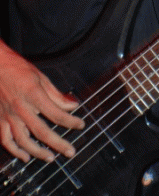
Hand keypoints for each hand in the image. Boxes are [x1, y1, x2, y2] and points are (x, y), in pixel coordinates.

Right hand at [0, 40, 83, 162]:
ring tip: (51, 158)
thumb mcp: (41, 77)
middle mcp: (21, 108)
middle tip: (70, 152)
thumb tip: (72, 105)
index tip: (80, 125)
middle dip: (58, 144)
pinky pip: (6, 140)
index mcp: (34, 95)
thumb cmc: (18, 69)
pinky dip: (15, 151)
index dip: (71, 121)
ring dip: (38, 152)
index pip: (56, 113)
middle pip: (42, 132)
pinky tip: (25, 157)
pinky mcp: (0, 120)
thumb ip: (56, 94)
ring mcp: (9, 116)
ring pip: (24, 141)